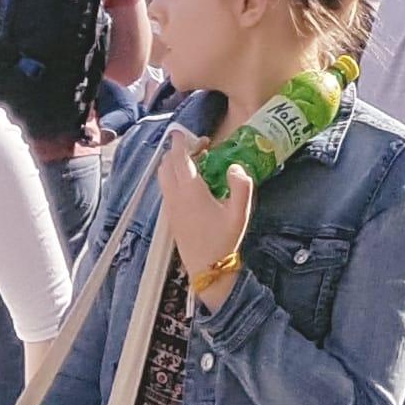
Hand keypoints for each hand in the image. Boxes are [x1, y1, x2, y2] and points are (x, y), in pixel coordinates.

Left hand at [158, 136, 251, 301]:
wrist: (207, 270)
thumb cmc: (225, 241)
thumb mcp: (240, 213)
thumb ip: (241, 187)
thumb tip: (235, 166)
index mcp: (191, 191)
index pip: (179, 158)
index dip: (181, 142)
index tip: (188, 134)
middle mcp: (175, 196)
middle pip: (167, 164)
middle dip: (179, 151)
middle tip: (201, 148)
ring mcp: (170, 206)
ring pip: (163, 175)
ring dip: (175, 164)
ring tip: (197, 163)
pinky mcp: (170, 215)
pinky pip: (166, 187)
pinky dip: (174, 176)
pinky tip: (193, 183)